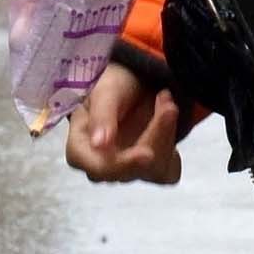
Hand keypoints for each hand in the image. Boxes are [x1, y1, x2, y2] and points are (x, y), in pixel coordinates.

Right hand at [66, 61, 182, 185]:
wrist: (134, 82)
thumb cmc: (111, 86)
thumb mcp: (105, 92)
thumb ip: (102, 116)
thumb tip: (99, 145)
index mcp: (81, 149)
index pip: (99, 169)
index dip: (122, 165)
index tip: (147, 154)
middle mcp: (103, 166)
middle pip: (131, 170)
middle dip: (154, 137)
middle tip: (167, 105)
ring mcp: (128, 170)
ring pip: (153, 170)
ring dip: (166, 133)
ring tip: (166, 100)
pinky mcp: (151, 170)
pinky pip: (168, 170)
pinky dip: (173, 141)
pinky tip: (167, 115)